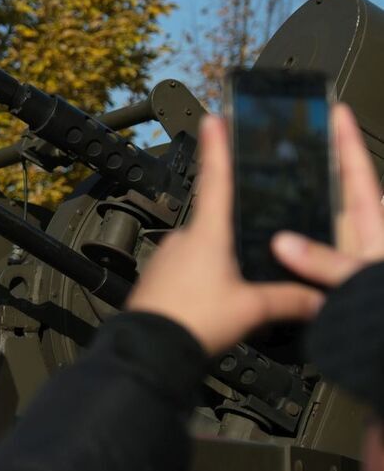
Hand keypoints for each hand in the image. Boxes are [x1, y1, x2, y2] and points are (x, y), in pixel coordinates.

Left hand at [126, 114, 322, 353]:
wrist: (149, 350)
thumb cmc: (193, 322)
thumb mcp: (253, 310)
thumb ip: (290, 299)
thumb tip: (320, 297)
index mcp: (207, 234)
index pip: (215, 180)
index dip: (217, 148)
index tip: (213, 120)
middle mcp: (183, 239)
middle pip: (215, 223)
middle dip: (235, 237)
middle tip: (249, 261)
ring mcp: (167, 258)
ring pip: (201, 252)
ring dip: (219, 265)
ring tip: (234, 292)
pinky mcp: (158, 279)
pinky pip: (187, 272)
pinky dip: (203, 282)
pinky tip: (214, 303)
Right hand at [271, 103, 383, 284]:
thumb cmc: (383, 309)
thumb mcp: (362, 282)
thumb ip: (327, 263)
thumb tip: (286, 243)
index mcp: (374, 230)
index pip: (359, 174)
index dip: (347, 142)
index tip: (335, 113)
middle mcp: (362, 241)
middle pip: (335, 195)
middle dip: (314, 169)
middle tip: (289, 144)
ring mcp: (349, 260)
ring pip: (318, 227)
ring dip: (296, 210)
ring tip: (267, 187)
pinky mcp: (336, 281)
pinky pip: (308, 256)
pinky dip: (289, 247)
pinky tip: (268, 245)